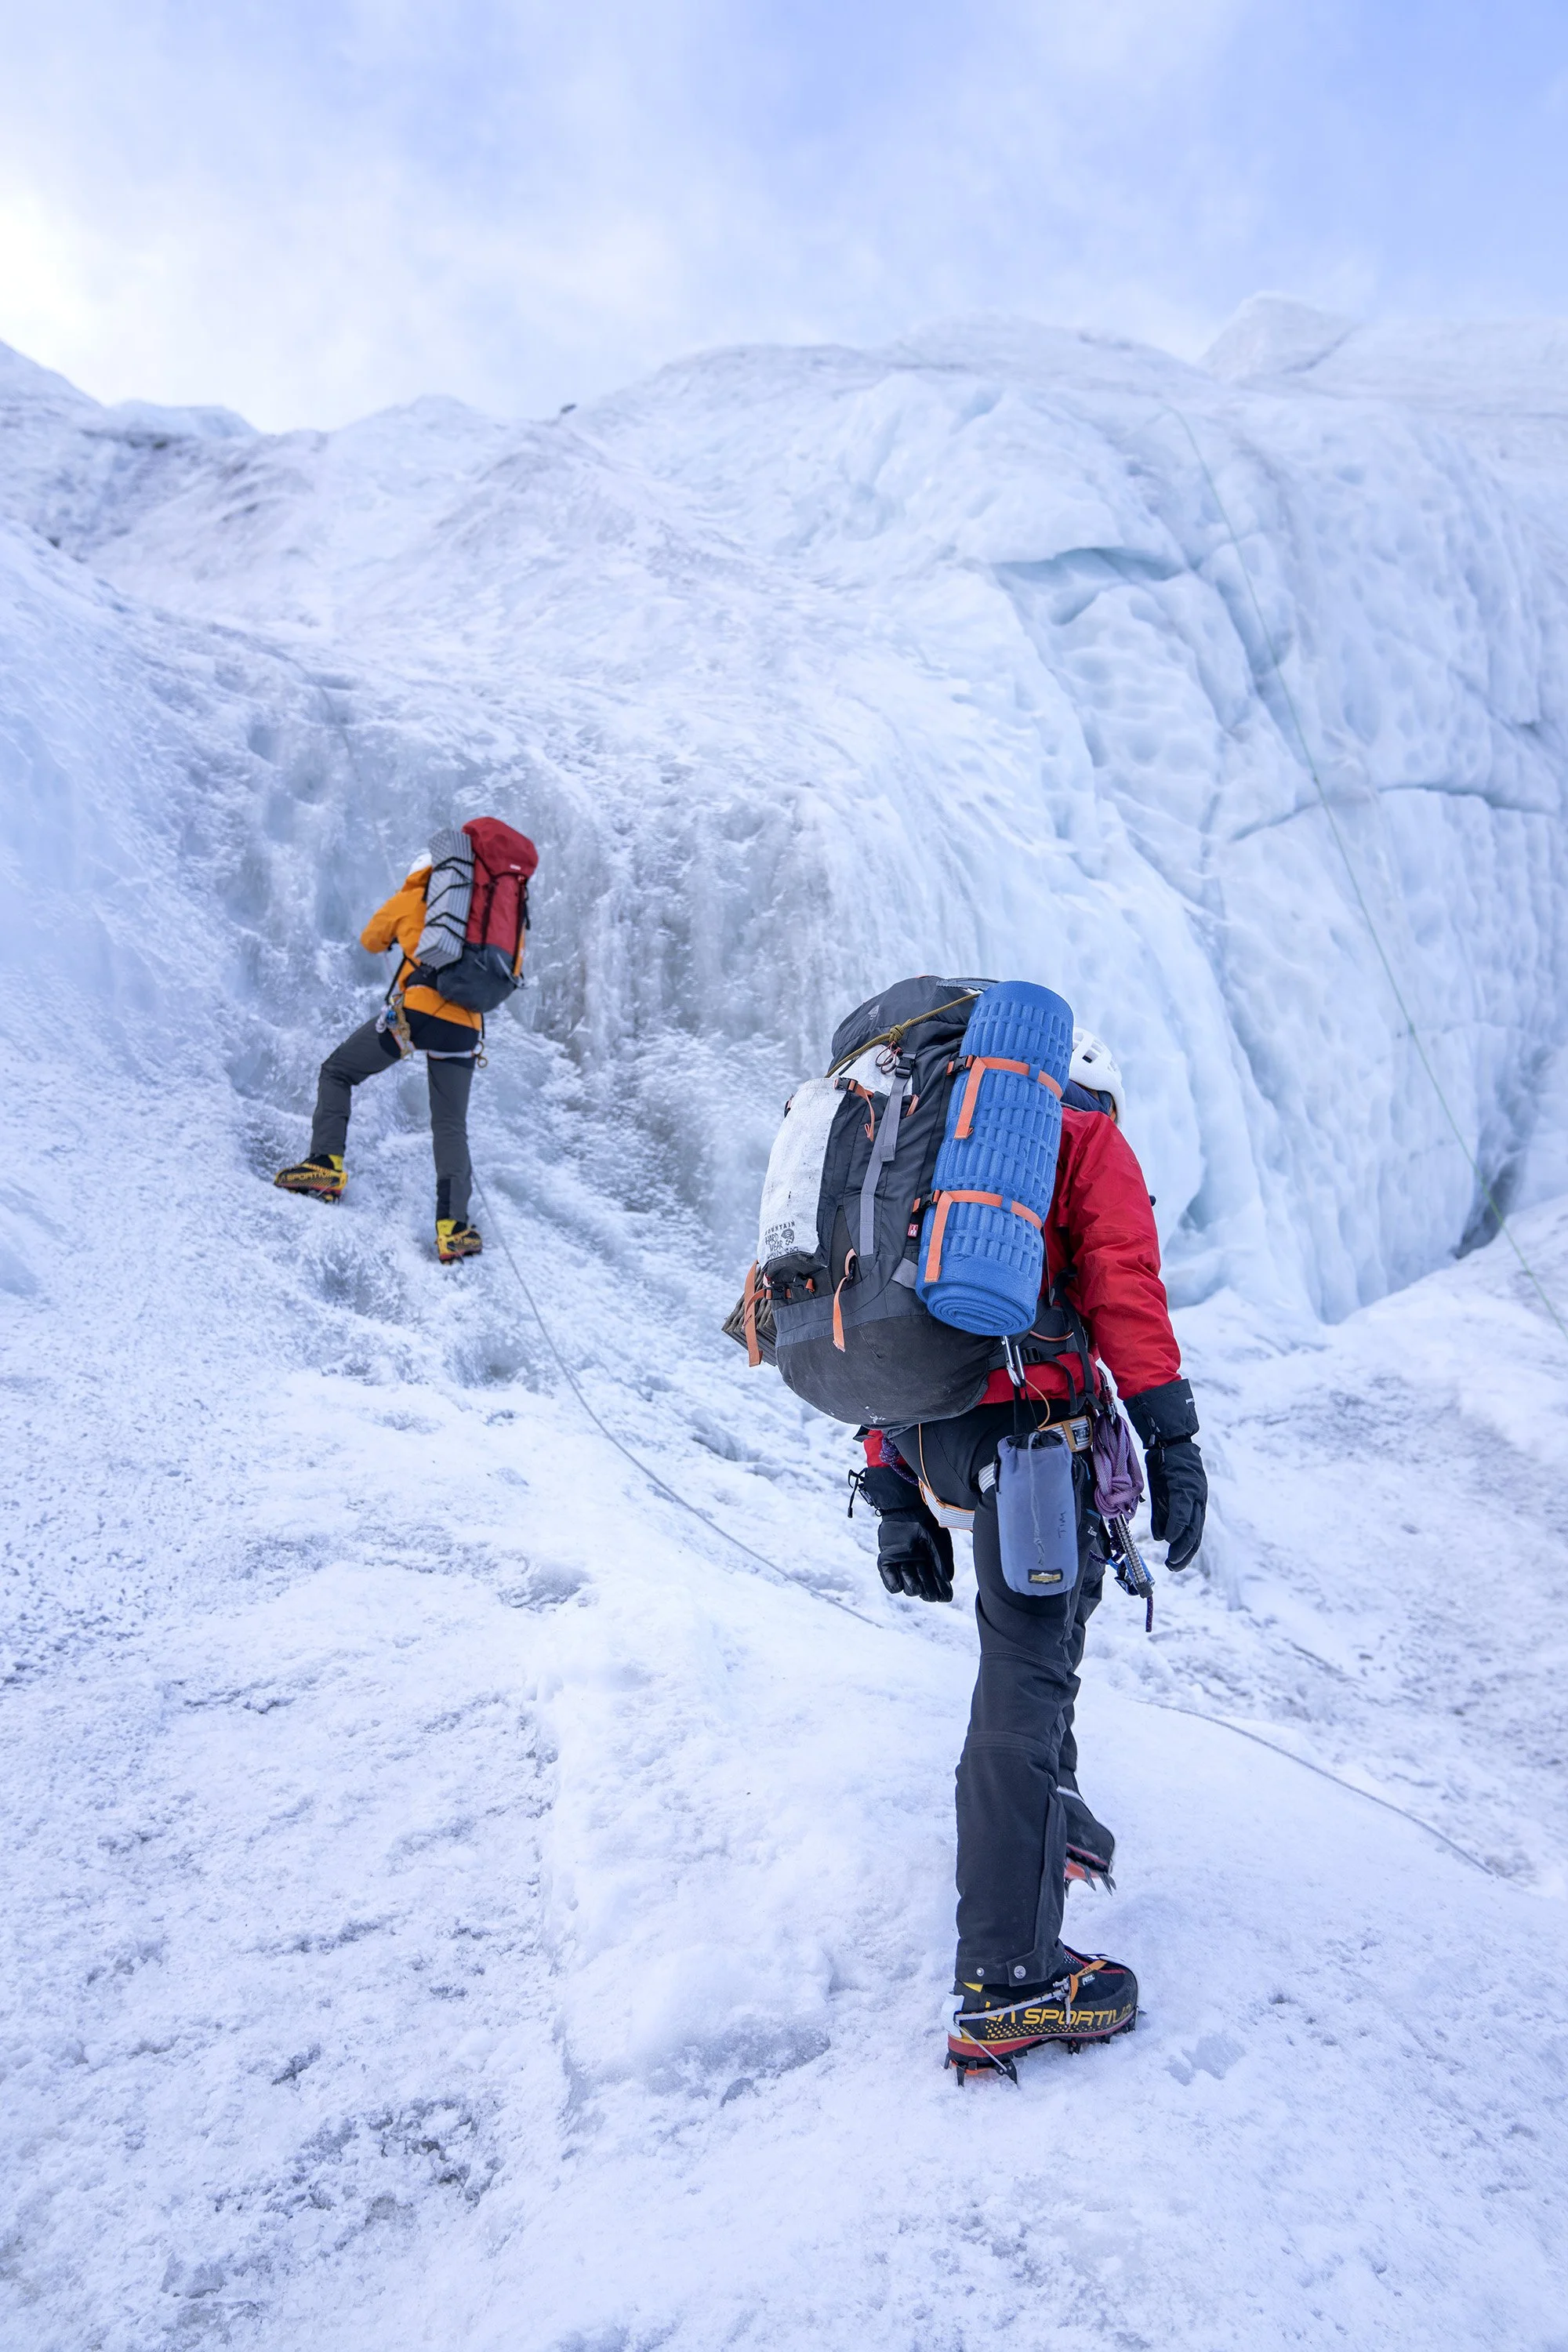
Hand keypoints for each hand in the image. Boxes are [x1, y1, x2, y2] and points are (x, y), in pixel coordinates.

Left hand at [877, 1513, 954, 1602]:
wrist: (906, 1509)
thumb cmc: (926, 1524)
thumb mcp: (939, 1543)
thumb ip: (944, 1562)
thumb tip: (948, 1581)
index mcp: (932, 1563)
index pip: (937, 1585)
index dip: (941, 1592)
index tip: (943, 1597)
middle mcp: (918, 1567)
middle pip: (923, 1590)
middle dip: (927, 1591)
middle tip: (928, 1589)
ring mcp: (903, 1565)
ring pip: (907, 1588)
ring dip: (911, 1583)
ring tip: (911, 1567)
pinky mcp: (888, 1561)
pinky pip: (890, 1580)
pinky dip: (893, 1583)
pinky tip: (899, 1582)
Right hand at [1147, 1438, 1206, 1568]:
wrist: (1167, 1439)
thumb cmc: (1165, 1465)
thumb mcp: (1163, 1494)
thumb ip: (1163, 1516)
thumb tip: (1162, 1538)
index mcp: (1195, 1503)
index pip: (1193, 1532)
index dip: (1185, 1549)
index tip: (1175, 1562)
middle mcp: (1198, 1501)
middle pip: (1195, 1534)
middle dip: (1185, 1554)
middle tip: (1173, 1567)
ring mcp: (1194, 1494)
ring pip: (1191, 1527)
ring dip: (1181, 1546)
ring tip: (1172, 1561)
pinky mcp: (1185, 1487)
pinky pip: (1182, 1512)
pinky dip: (1177, 1528)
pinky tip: (1170, 1539)